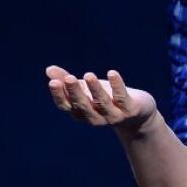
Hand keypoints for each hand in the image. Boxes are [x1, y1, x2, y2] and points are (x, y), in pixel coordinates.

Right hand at [45, 65, 159, 132]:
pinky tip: (112, 73)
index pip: (66, 106)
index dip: (59, 95)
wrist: (138, 115)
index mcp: (81, 113)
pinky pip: (122, 97)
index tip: (53, 82)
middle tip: (69, 78)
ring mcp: (113, 115)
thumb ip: (67, 81)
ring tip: (89, 75)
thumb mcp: (87, 90)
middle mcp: (95, 117)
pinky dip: (117, 85)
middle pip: (82, 106)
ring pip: (102, 103)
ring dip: (95, 89)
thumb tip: (48, 69)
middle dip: (75, 92)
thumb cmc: (107, 99)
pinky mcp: (130, 110)